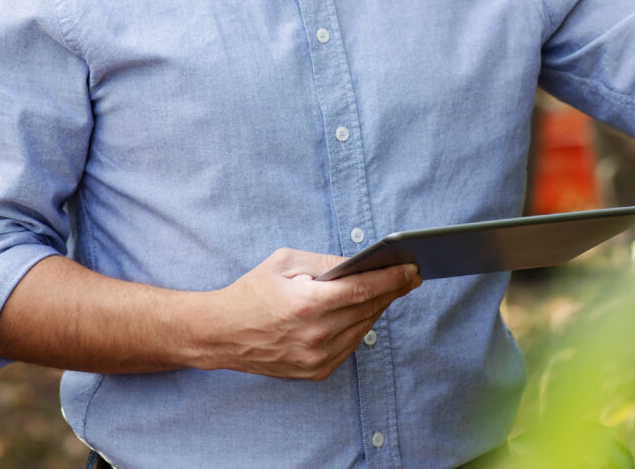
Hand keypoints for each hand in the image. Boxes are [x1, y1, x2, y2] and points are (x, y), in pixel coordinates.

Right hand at [198, 248, 421, 379]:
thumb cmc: (252, 292)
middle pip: (369, 308)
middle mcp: (316, 334)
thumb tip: (360, 264)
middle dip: (391, 290)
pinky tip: (361, 312)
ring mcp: (316, 357)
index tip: (413, 269)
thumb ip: (326, 261)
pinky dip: (359, 327)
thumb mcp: (285, 261)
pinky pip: (350, 346)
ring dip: (376, 308)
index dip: (393, 278)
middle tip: (409, 276)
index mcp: (308, 304)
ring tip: (387, 290)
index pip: (364, 289)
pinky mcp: (315, 371)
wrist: (222, 334)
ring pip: (363, 328)